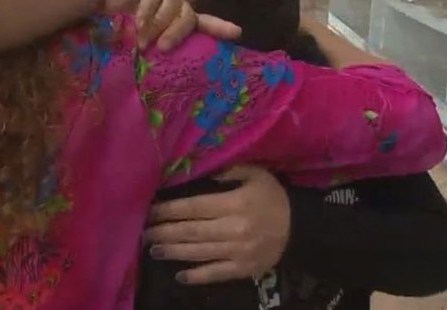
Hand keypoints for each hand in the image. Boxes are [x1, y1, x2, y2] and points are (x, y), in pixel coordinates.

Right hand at [105, 0, 239, 50]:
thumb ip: (156, 48)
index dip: (220, 27)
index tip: (236, 33)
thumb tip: (164, 70)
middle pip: (188, 17)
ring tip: (142, 41)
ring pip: (172, 7)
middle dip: (176, 34)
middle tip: (162, 48)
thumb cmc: (122, 29)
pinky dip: (147, 11)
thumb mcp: (144, 41)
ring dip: (157, 26)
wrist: (99, 7)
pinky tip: (136, 22)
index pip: (204, 22)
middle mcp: (177, 2)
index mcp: (179, 19)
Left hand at [145, 166, 290, 284]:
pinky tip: (180, 275)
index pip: (193, 207)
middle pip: (191, 231)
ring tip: (154, 250)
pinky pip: (216, 273)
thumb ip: (229, 171)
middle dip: (164, 232)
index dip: (168, 209)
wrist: (301, 228)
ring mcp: (238, 252)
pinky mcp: (243, 269)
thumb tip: (201, 172)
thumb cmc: (274, 197)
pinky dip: (197, 276)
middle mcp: (233, 229)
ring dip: (173, 252)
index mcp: (234, 204)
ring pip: (199, 253)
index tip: (149, 209)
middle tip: (144, 233)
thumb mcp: (256, 174)